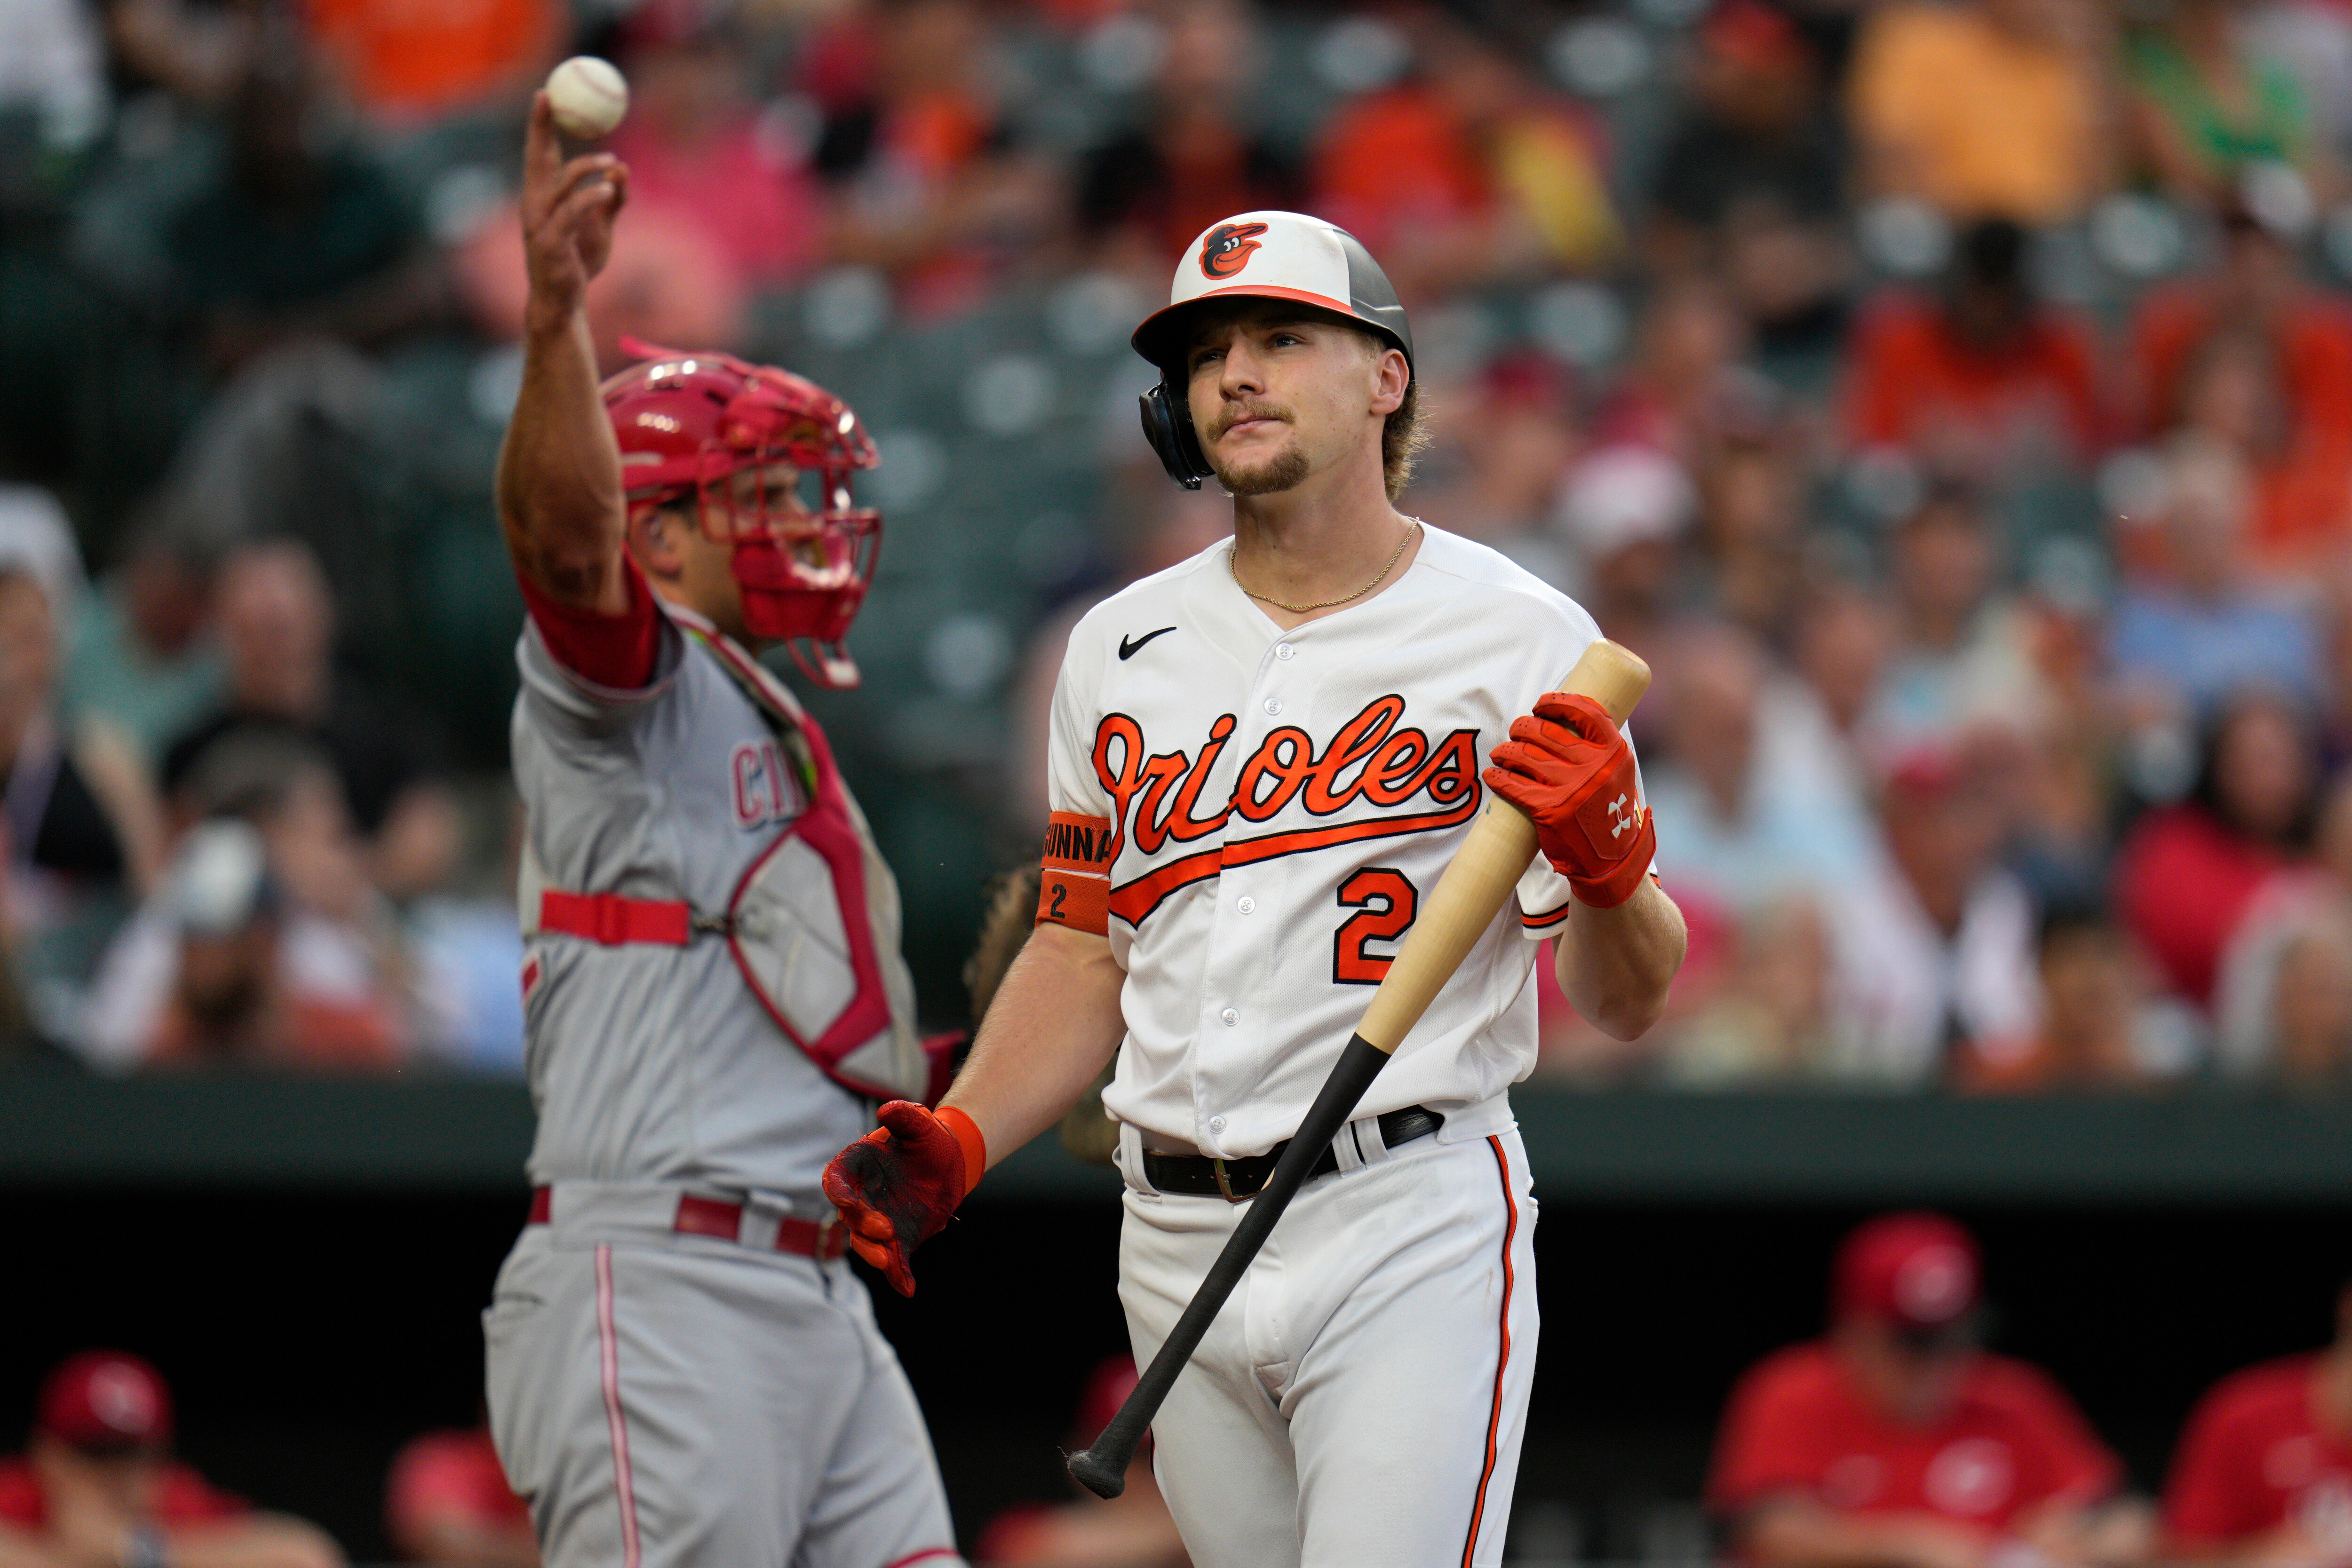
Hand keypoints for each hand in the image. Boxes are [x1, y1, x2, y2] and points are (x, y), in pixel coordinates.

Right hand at [520, 92, 628, 333]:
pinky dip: (591, 197)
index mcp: (542, 197)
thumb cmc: (578, 261)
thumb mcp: (601, 225)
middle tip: (558, 99)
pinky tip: (609, 189)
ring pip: (560, 183)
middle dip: (542, 125)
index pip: (539, 152)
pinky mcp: (551, 243)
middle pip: (537, 157)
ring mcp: (539, 223)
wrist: (564, 302)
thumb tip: (624, 168)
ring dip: (586, 167)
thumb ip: (612, 198)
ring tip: (612, 162)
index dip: (540, 123)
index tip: (545, 92)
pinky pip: (572, 212)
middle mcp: (534, 204)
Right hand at [821, 1100, 968, 1296]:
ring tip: (888, 1262)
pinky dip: (899, 1276)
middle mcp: (862, 1197)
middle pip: (850, 1216)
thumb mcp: (920, 1123)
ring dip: (873, 1253)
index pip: (836, 1181)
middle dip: (862, 1226)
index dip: (838, 1193)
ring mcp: (878, 1220)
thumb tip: (887, 1111)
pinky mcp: (899, 1238)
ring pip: (866, 1242)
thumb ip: (904, 1117)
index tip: (846, 1203)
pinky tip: (908, 1288)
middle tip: (885, 1229)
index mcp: (858, 1166)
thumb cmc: (928, 1138)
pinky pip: (895, 1260)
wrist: (950, 1160)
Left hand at [1484, 690, 1654, 906]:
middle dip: (1523, 726)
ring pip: (1525, 754)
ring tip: (1501, 753)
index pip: (1585, 712)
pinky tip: (1492, 775)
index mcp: (1614, 753)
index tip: (1541, 704)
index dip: (1558, 703)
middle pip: (1546, 731)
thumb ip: (1599, 749)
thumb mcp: (1619, 774)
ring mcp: (1571, 788)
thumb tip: (1566, 720)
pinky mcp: (1549, 810)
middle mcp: (1594, 767)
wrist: (1610, 860)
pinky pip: (1513, 785)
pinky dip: (1498, 777)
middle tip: (1516, 730)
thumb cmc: (1609, 811)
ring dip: (1506, 750)